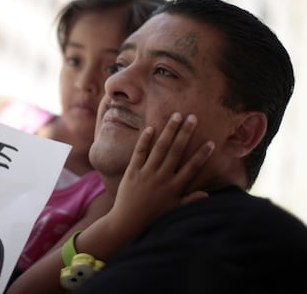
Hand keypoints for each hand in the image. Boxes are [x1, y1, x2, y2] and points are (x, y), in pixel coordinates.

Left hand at [110, 112, 213, 228]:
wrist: (127, 222)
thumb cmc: (153, 217)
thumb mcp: (173, 210)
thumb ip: (189, 200)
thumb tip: (207, 194)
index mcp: (174, 188)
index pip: (192, 167)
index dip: (202, 154)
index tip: (210, 142)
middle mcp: (162, 178)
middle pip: (176, 151)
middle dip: (185, 133)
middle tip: (192, 117)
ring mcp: (146, 173)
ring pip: (160, 148)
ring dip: (169, 130)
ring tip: (176, 116)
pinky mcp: (132, 171)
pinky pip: (139, 153)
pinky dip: (145, 140)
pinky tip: (151, 128)